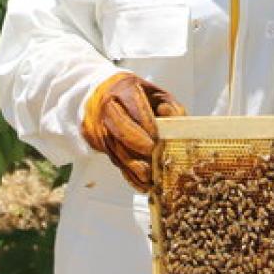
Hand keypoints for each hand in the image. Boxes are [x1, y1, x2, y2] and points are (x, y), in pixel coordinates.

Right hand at [80, 72, 186, 190]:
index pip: (134, 106)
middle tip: (152, 154)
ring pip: (115, 148)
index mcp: (123, 89)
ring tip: (150, 177)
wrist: (101, 95)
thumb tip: (176, 119)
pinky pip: (113, 160)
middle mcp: (107, 107)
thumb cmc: (134, 95)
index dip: (146, 123)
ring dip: (133, 165)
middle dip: (136, 143)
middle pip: (120, 127)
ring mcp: (99, 126)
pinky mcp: (97, 142)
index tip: (157, 137)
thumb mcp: (154, 93)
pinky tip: (141, 185)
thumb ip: (169, 106)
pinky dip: (128, 174)